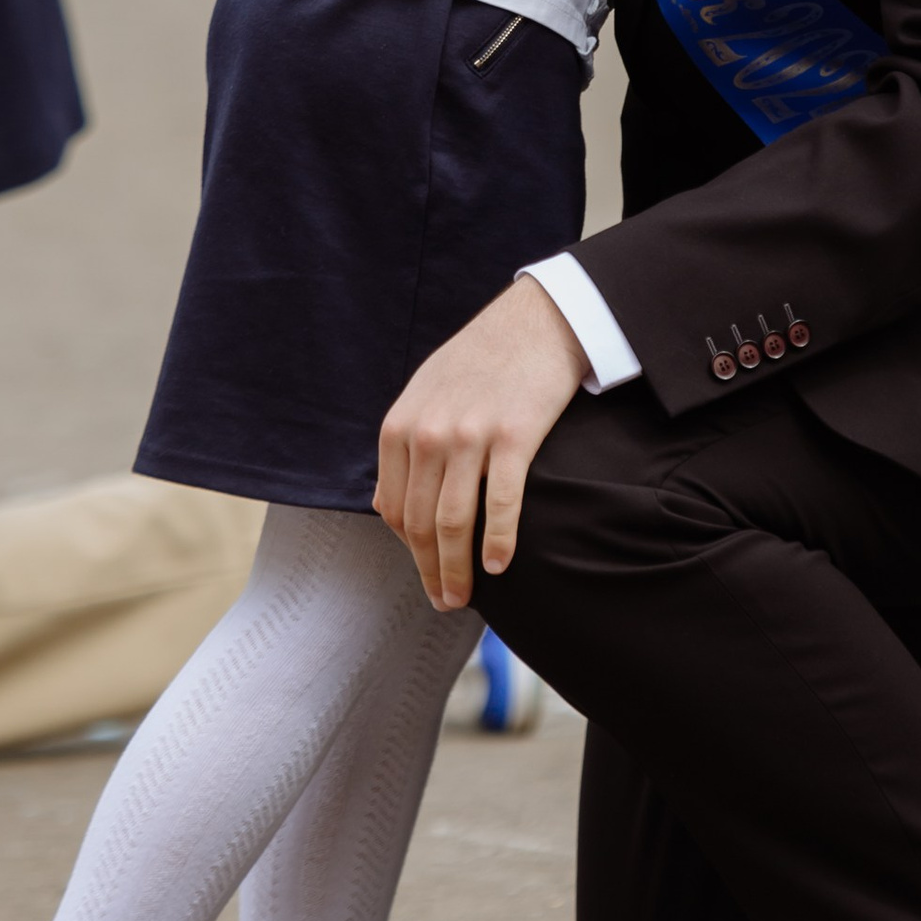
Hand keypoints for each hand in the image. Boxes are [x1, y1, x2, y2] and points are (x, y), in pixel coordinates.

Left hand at [374, 274, 588, 607]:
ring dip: (458, 569)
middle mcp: (428, 433)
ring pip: (455, 522)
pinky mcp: (513, 435)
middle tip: (445, 601)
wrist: (536, 319)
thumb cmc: (482, 358)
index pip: (394, 509)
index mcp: (400, 426)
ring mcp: (470, 435)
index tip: (426, 573)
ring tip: (465, 596)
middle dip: (430, 571)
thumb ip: (402, 447)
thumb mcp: (424, 393)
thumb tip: (384, 505)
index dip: (408, 551)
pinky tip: (501, 565)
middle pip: (421, 523)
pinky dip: (499, 540)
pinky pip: (501, 502)